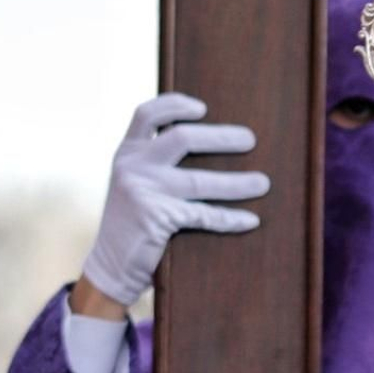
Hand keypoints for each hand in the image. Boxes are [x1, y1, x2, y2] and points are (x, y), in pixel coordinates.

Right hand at [78, 93, 269, 309]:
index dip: (175, 105)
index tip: (203, 108)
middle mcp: (132, 166)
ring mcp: (143, 193)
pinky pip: (203, 215)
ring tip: (263, 183)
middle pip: (182, 138)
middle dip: (221, 137)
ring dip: (237, 183)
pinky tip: (249, 220)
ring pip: (200, 181)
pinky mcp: (156, 220)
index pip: (147, 114)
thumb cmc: (132, 222)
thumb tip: (209, 138)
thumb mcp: (132, 181)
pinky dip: (230, 219)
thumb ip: (154, 160)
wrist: (110, 267)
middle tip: (250, 140)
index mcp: (127, 152)